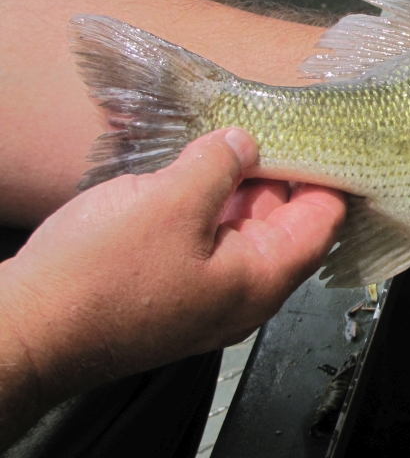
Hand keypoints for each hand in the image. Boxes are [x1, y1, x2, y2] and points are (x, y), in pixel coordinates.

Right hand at [0, 128, 344, 410]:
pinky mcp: (170, 288)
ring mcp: (204, 294)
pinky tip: (192, 171)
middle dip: (283, 176)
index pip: (322, 225)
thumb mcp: (170, 202)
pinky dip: (207, 204)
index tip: (331, 137)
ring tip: (234, 139)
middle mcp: (241, 294)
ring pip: (241, 230)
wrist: (27, 331)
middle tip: (279, 126)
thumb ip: (218, 167)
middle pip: (285, 226)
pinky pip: (204, 239)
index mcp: (260, 280)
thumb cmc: (100, 278)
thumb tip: (245, 143)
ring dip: (241, 187)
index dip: (329, 179)